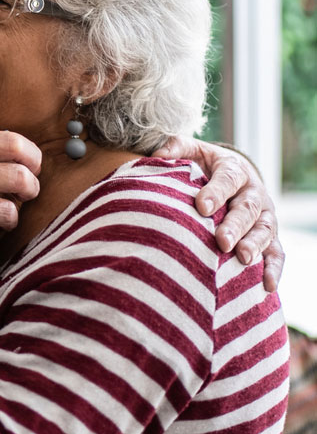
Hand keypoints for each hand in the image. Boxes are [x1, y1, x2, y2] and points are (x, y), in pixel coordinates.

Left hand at [155, 136, 284, 291]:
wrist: (234, 174)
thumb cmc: (205, 165)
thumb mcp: (192, 151)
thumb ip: (176, 148)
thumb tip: (156, 154)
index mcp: (234, 170)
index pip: (227, 179)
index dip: (216, 192)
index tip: (201, 206)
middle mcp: (253, 193)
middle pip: (247, 209)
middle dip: (235, 225)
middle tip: (221, 241)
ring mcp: (264, 216)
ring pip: (264, 230)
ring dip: (255, 245)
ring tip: (242, 259)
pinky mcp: (270, 236)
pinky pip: (276, 252)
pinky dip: (274, 268)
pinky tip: (267, 285)